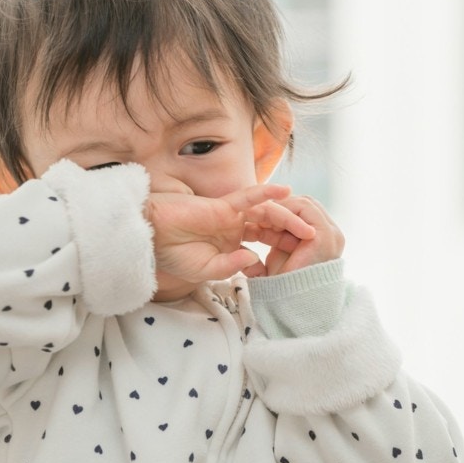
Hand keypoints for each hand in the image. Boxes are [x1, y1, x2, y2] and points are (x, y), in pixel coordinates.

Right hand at [147, 183, 315, 285]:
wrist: (150, 239)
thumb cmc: (173, 255)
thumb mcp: (206, 270)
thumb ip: (231, 265)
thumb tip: (255, 260)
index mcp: (231, 245)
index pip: (263, 249)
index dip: (279, 256)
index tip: (296, 266)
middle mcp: (235, 229)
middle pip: (271, 230)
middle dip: (292, 236)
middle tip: (313, 245)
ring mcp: (231, 216)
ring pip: (266, 215)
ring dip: (289, 220)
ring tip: (308, 230)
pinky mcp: (223, 205)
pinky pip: (249, 196)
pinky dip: (267, 192)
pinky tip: (286, 192)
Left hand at [242, 194, 344, 277]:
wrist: (290, 303)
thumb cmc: (282, 282)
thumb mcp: (280, 251)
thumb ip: (277, 233)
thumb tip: (264, 217)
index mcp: (325, 238)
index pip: (306, 211)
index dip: (282, 210)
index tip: (259, 214)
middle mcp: (333, 234)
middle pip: (307, 204)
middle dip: (282, 206)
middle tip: (259, 212)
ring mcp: (332, 234)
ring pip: (306, 203)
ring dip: (282, 208)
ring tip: (263, 216)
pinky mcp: (325, 235)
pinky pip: (305, 209)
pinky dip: (285, 210)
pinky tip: (268, 220)